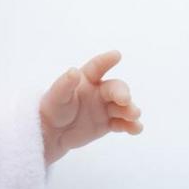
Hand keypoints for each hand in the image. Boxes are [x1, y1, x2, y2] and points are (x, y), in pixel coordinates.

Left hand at [39, 50, 142, 165]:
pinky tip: (135, 129)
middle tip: (125, 100)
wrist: (52, 133)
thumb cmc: (52, 108)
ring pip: (123, 107)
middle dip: (123, 93)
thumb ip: (65, 84)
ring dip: (131, 110)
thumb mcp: (56, 96)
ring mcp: (105, 108)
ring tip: (133, 115)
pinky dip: (131, 126)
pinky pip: (123, 123)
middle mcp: (98, 91)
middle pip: (116, 89)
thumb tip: (73, 71)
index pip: (97, 68)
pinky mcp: (108, 124)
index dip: (106, 61)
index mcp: (85, 80)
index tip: (116, 54)